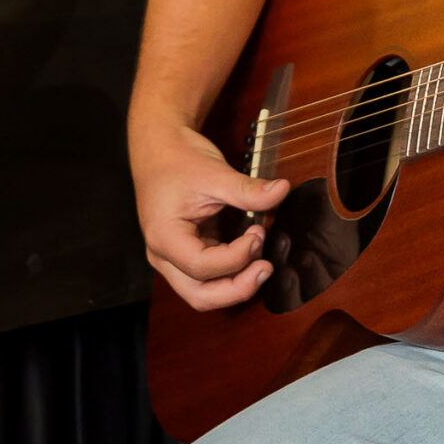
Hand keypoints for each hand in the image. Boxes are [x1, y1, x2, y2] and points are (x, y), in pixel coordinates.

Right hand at [130, 115, 289, 310]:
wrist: (161, 148)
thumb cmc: (180, 159)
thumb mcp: (215, 173)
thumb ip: (247, 189)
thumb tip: (283, 190)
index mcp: (163, 237)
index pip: (201, 266)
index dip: (236, 257)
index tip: (258, 232)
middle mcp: (163, 256)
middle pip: (200, 296)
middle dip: (238, 288)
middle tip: (266, 267)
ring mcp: (172, 259)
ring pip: (204, 294)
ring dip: (236, 284)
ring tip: (261, 260)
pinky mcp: (185, 255)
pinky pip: (209, 279)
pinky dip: (232, 273)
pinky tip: (251, 253)